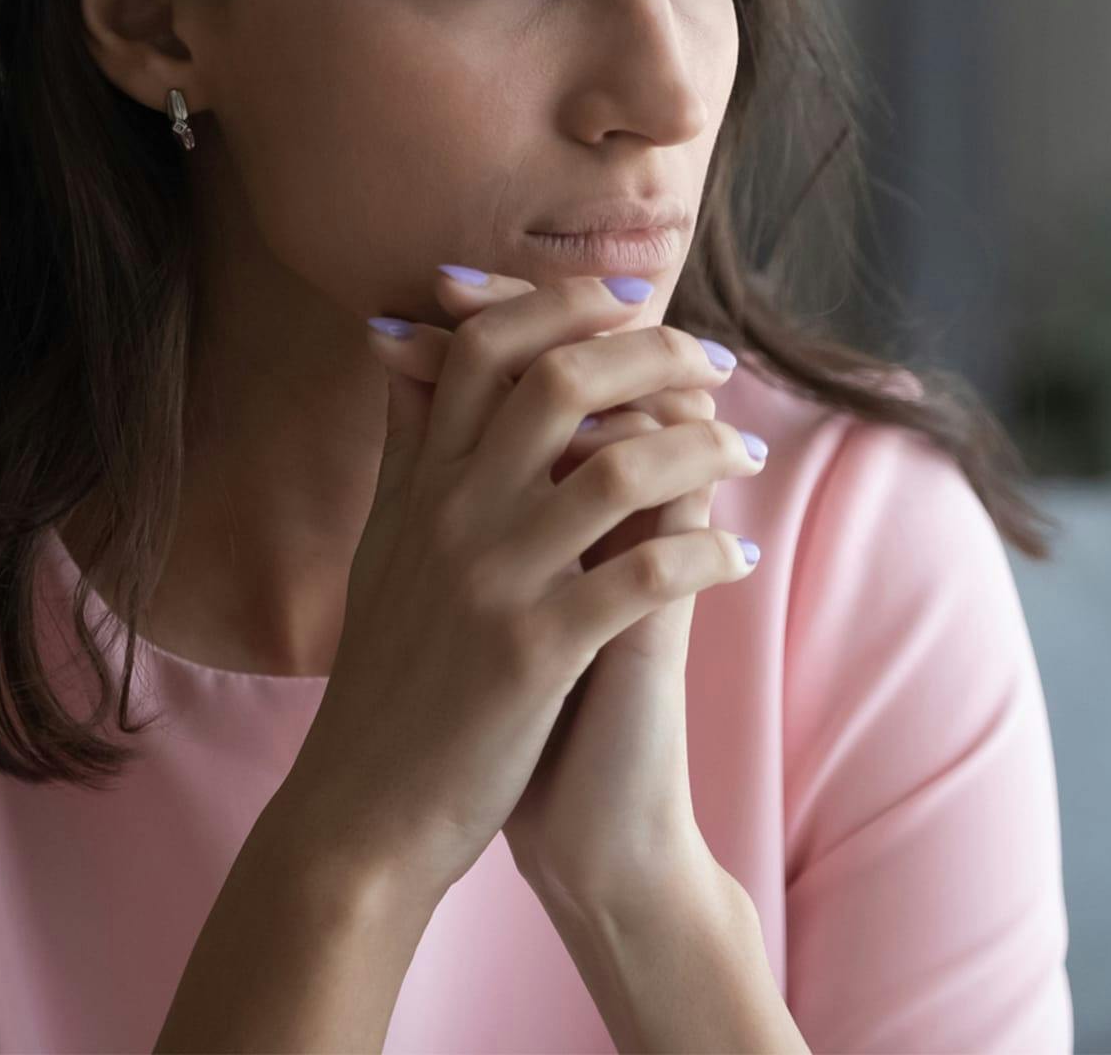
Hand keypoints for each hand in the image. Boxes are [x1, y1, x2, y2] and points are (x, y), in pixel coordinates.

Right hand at [283, 273, 764, 916]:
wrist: (365, 807)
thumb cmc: (387, 673)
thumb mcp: (382, 542)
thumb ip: (404, 443)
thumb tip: (400, 346)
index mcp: (422, 482)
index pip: (487, 347)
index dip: (562, 306)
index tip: (631, 303)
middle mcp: (452, 513)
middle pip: (560, 381)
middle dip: (652, 353)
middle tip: (713, 360)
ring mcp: (494, 580)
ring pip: (619, 468)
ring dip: (702, 447)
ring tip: (744, 449)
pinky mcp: (534, 653)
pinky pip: (645, 578)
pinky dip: (707, 553)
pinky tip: (740, 554)